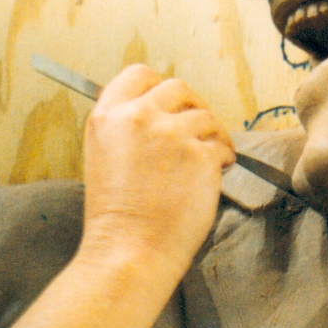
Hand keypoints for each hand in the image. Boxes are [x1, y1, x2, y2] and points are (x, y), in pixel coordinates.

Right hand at [8, 64, 234, 327]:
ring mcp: (171, 134)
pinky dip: (223, 157)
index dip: (157, 87)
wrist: (128, 253)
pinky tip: (214, 175)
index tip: (168, 104)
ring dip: (210, 135)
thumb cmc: (116, 217)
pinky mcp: (200, 155)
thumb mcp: (104, 156)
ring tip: (205, 162)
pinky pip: (222, 143)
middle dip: (190, 107)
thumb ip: (127, 127)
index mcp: (108, 116)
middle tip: (195, 131)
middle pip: (177, 88)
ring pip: (205, 116)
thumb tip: (160, 112)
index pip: (139, 74)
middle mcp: (138, 117)